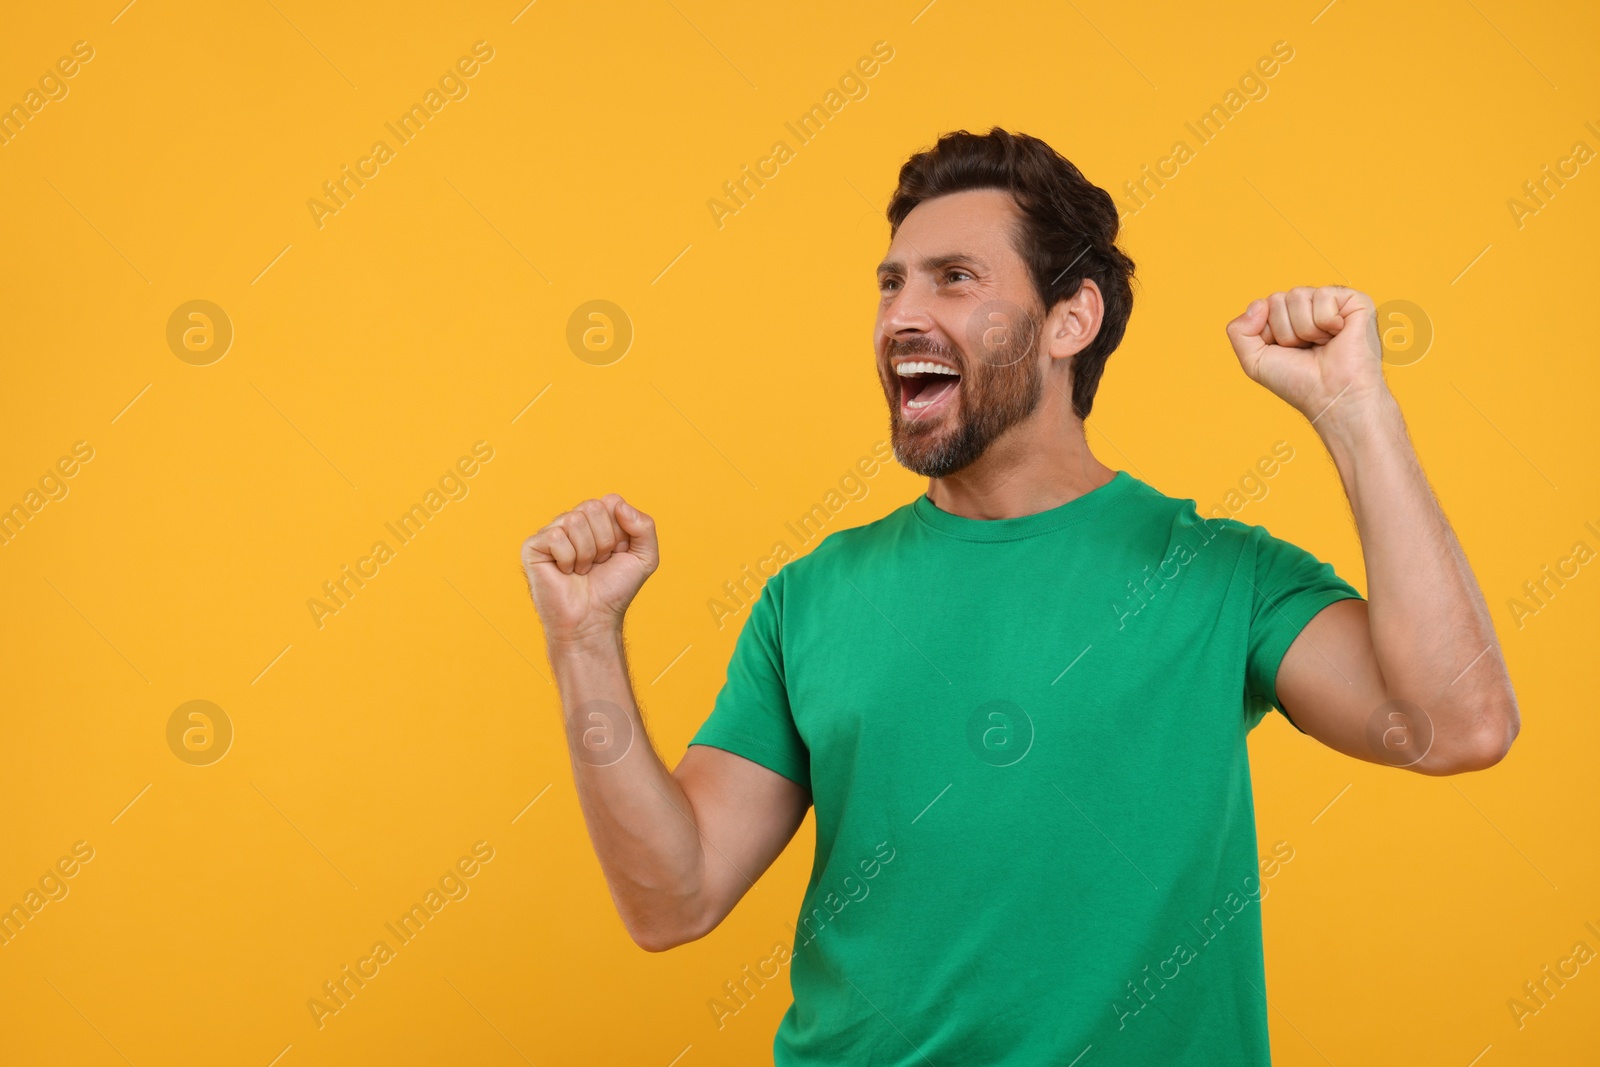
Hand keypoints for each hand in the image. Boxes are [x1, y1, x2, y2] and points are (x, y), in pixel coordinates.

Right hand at [521, 494, 658, 648]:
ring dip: (586, 553)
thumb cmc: (614, 591)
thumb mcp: (645, 558)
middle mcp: (574, 521)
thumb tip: (617, 503)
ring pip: (574, 520)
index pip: (611, 501)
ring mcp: (552, 532)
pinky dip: (567, 559)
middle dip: (604, 541)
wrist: (593, 620)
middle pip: (593, 507)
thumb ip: (644, 526)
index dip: (620, 531)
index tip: (616, 554)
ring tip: (582, 570)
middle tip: (598, 563)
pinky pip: (556, 536)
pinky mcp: (533, 546)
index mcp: (597, 519)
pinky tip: (565, 573)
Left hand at [1224, 285, 1387, 429]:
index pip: (1263, 305)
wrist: (1329, 395)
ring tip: (1322, 344)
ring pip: (1298, 296)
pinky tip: (1337, 334)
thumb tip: (1258, 303)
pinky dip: (1326, 321)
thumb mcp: (1254, 360)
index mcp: (1287, 318)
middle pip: (1278, 299)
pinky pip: (1324, 295)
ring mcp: (1331, 302)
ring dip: (1305, 329)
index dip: (1268, 332)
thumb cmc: (1298, 382)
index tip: (1285, 352)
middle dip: (1286, 332)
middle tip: (1305, 350)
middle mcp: (1308, 307)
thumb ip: (1239, 331)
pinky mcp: (1354, 301)